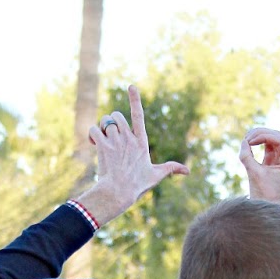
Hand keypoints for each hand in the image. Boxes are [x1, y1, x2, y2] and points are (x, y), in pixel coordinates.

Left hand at [78, 85, 187, 224]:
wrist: (119, 192)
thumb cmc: (137, 185)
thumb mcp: (156, 175)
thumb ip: (170, 168)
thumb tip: (188, 171)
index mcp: (141, 142)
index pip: (138, 115)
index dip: (135, 99)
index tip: (131, 86)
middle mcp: (129, 138)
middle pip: (116, 115)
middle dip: (111, 122)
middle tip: (110, 137)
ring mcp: (116, 141)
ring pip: (105, 121)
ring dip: (102, 128)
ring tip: (103, 143)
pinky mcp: (103, 146)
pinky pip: (94, 130)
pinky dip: (92, 135)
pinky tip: (95, 145)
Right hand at [239, 128, 279, 202]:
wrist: (264, 206)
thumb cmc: (262, 194)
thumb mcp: (254, 173)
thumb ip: (247, 156)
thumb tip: (244, 141)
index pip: (279, 140)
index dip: (263, 136)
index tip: (249, 141)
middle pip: (277, 136)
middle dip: (261, 134)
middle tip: (246, 138)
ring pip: (272, 138)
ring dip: (259, 136)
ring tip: (246, 140)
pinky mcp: (276, 160)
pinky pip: (268, 145)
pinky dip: (258, 142)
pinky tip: (248, 143)